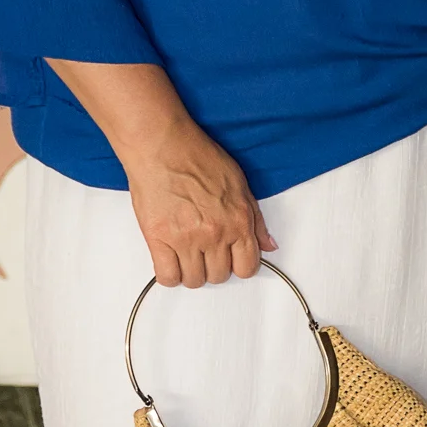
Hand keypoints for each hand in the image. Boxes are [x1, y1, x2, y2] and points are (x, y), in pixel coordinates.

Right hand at [126, 116, 275, 287]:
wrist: (162, 145)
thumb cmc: (197, 157)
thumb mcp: (239, 183)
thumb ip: (256, 219)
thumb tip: (268, 245)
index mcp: (238, 221)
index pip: (247, 268)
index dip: (238, 266)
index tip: (230, 259)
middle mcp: (215, 234)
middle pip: (219, 276)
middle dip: (213, 267)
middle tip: (205, 251)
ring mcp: (186, 239)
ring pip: (194, 280)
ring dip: (191, 272)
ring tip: (186, 254)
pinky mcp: (159, 239)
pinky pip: (167, 276)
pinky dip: (169, 274)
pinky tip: (169, 260)